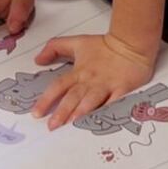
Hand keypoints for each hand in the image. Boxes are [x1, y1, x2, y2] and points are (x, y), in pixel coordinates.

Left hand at [27, 32, 155, 130]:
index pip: (58, 86)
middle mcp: (90, 80)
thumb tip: (38, 60)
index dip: (46, 99)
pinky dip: (108, 111)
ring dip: (81, 112)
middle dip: (62, 112)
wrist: (131, 42)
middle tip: (52, 126)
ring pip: (92, 100)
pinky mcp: (123, 89)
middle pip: (73, 96)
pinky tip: (102, 121)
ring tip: (72, 125)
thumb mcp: (77, 42)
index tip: (36, 113)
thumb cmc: (104, 46)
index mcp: (79, 72)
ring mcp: (107, 86)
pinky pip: (114, 102)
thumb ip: (54, 48)